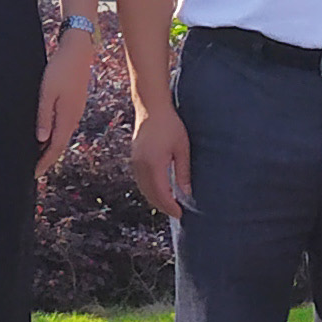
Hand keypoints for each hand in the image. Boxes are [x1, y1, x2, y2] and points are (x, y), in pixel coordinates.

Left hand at [36, 25, 95, 182]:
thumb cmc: (60, 69)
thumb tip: (41, 139)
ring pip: (62, 136)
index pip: (55, 147)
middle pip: (60, 145)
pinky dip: (55, 136)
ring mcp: (75, 111)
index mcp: (67, 117)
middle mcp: (73, 118)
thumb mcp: (47, 92)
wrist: (78, 51)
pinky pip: (64, 126)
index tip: (34, 174)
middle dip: (47, 159)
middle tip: (35, 171)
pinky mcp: (74, 104)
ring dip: (51, 148)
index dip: (44, 162)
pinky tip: (47, 135)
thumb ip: (44, 116)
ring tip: (39, 157)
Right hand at [129, 98, 192, 220]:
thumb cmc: (170, 125)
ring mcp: (135, 162)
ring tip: (170, 204)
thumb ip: (183, 172)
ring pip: (144, 189)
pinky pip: (140, 180)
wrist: (151, 107)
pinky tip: (160, 190)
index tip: (180, 214)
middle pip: (150, 194)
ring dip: (155, 199)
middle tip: (177, 212)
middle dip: (163, 206)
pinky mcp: (134, 158)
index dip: (170, 206)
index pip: (161, 193)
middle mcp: (141, 166)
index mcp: (154, 164)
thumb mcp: (182, 148)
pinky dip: (150, 189)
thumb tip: (186, 193)